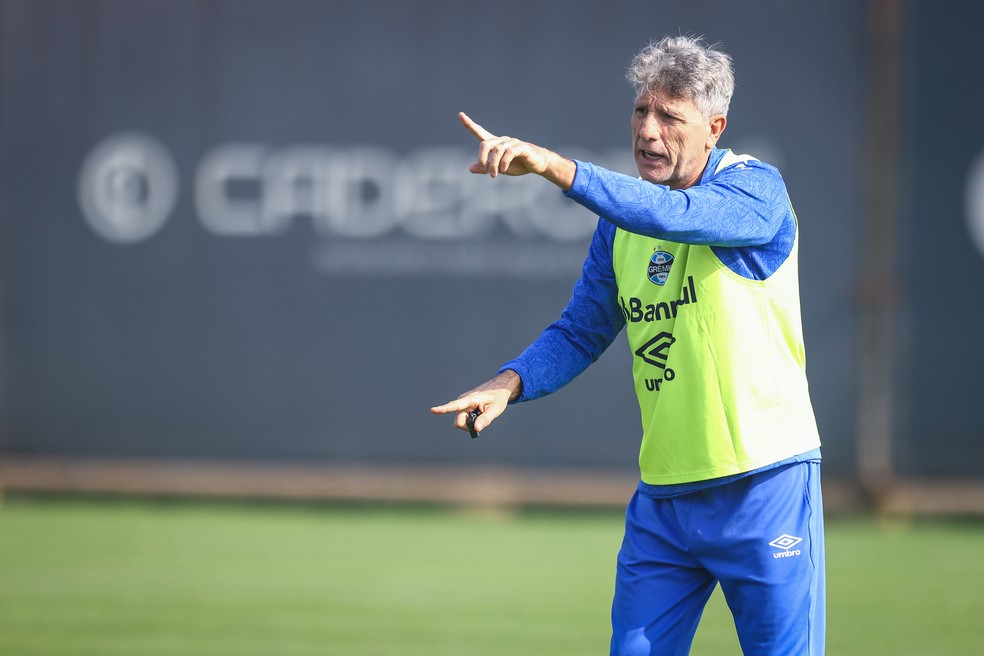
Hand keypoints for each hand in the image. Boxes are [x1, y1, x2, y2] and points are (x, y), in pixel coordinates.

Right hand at [430, 370, 522, 434]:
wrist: (498, 389)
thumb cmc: (497, 397)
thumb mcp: (495, 409)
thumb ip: (485, 419)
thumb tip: (475, 429)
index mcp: (470, 399)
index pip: (455, 405)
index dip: (443, 409)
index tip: (432, 410)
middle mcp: (463, 401)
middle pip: (459, 421)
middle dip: (468, 426)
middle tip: (481, 422)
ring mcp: (462, 404)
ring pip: (461, 421)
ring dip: (470, 423)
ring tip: (481, 415)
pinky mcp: (463, 407)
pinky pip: (463, 418)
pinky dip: (471, 420)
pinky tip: (479, 414)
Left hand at [458, 112, 575, 189]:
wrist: (537, 164)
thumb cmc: (518, 165)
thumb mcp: (499, 169)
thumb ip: (485, 168)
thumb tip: (470, 168)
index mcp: (495, 144)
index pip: (480, 132)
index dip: (470, 124)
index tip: (460, 115)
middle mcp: (502, 140)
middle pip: (485, 144)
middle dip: (481, 158)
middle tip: (484, 170)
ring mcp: (512, 142)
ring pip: (496, 150)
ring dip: (493, 165)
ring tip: (494, 175)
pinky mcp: (521, 147)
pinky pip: (509, 152)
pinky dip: (504, 162)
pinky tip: (503, 170)